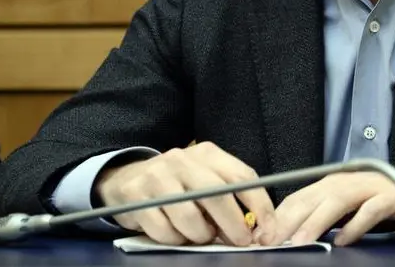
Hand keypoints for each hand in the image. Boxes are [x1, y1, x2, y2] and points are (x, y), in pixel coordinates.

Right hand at [95, 142, 274, 246]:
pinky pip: (163, 230)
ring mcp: (157, 177)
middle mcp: (182, 160)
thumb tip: (253, 227)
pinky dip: (174, 239)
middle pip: (218, 196)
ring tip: (201, 235)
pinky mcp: (136, 196)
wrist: (126, 179)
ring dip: (201, 235)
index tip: (268, 229)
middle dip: (234, 225)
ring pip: (190, 217)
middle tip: (241, 242)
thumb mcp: (204, 178)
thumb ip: (227, 196)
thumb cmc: (177, 184)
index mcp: (207, 153)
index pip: (242, 177)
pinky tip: (175, 234)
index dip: (260, 205)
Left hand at [266, 170, 394, 246]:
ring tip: (299, 241)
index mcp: (336, 182)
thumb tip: (297, 234)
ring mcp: (370, 187)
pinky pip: (370, 210)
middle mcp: (349, 180)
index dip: (280, 216)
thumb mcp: (351, 208)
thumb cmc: (388, 201)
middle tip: (273, 240)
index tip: (264, 236)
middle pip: (313, 197)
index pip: (300, 196)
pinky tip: (344, 240)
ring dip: (316, 222)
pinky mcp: (391, 198)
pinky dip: (355, 225)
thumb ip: (327, 217)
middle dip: (290, 220)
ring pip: (336, 201)